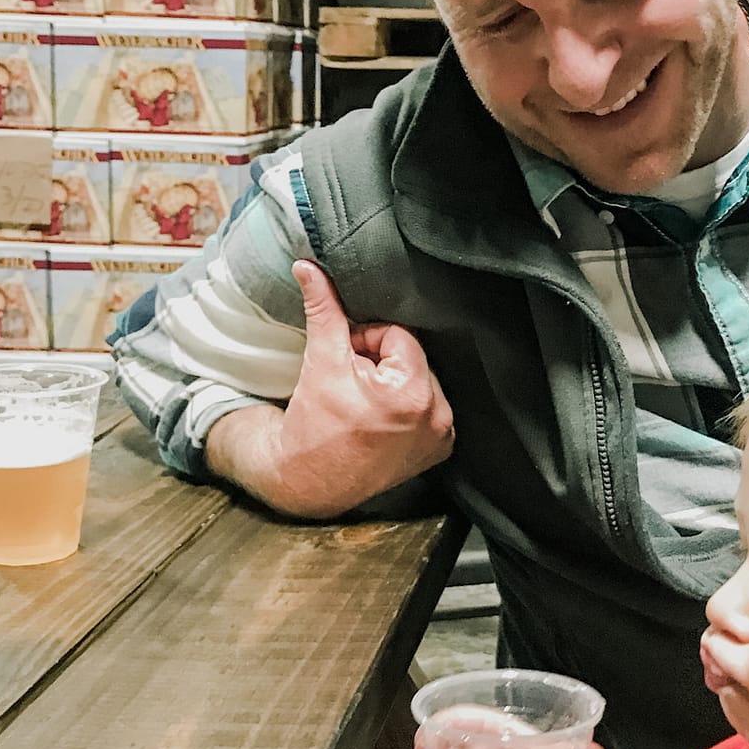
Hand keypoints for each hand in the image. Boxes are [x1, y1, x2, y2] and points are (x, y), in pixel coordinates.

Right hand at [262, 261, 454, 516]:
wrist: (307, 482)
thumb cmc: (311, 426)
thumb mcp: (320, 361)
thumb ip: (323, 309)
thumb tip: (309, 266)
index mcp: (413, 393)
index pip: (399, 335)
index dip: (366, 341)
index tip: (346, 363)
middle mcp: (437, 417)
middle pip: (414, 358)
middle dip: (382, 362)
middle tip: (353, 384)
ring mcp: (441, 437)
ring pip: (423, 380)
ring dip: (396, 382)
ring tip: (365, 404)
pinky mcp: (439, 451)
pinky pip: (431, 408)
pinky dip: (410, 407)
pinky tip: (383, 420)